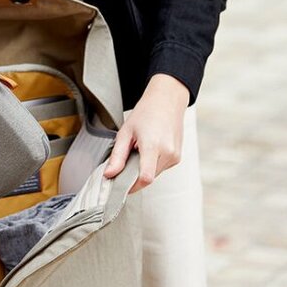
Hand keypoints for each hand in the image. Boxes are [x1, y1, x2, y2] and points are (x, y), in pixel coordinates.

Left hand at [103, 73, 189, 193]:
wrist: (167, 100)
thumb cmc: (146, 113)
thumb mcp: (125, 132)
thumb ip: (117, 156)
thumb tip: (109, 174)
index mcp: (153, 145)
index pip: (145, 178)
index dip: (132, 186)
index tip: (120, 185)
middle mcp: (168, 153)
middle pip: (148, 178)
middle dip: (134, 176)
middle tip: (125, 162)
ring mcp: (175, 156)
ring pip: (154, 175)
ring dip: (143, 169)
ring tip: (139, 151)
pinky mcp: (177, 158)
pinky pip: (160, 169)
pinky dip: (151, 165)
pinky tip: (149, 150)